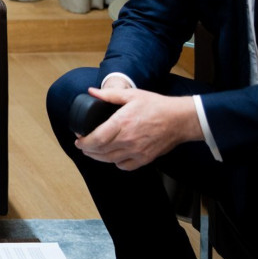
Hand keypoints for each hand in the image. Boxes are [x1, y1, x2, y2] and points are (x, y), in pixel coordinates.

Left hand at [73, 86, 201, 170]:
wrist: (179, 119)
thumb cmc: (156, 106)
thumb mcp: (131, 95)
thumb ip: (109, 95)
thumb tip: (91, 91)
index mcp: (122, 123)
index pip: (97, 139)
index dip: (84, 142)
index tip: (78, 140)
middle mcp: (128, 140)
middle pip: (101, 151)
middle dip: (88, 150)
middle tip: (82, 146)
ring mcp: (137, 151)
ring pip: (111, 160)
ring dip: (98, 157)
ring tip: (93, 152)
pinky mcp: (145, 158)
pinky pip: (125, 166)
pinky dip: (116, 163)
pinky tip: (113, 157)